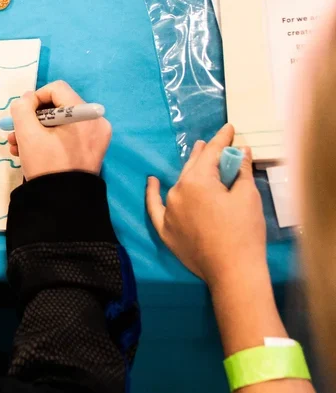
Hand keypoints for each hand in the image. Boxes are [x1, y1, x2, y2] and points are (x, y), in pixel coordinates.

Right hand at [6, 81, 111, 178]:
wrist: (63, 203)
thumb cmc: (46, 165)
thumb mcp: (27, 134)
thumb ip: (22, 108)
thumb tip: (27, 99)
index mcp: (84, 115)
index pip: (56, 89)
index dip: (35, 98)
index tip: (21, 115)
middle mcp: (95, 122)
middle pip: (58, 107)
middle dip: (32, 119)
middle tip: (15, 133)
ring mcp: (96, 137)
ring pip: (60, 123)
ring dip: (36, 131)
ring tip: (17, 146)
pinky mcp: (92, 150)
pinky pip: (68, 135)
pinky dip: (49, 140)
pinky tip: (29, 152)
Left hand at [146, 124, 266, 290]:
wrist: (232, 270)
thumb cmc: (244, 232)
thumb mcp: (247, 196)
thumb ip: (241, 170)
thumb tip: (241, 150)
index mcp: (197, 180)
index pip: (211, 153)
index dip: (221, 139)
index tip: (228, 128)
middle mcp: (177, 191)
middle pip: (193, 167)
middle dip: (203, 154)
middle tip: (210, 143)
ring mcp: (169, 211)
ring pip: (178, 185)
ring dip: (188, 172)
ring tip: (194, 159)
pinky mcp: (165, 229)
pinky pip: (155, 207)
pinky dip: (153, 193)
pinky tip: (152, 181)